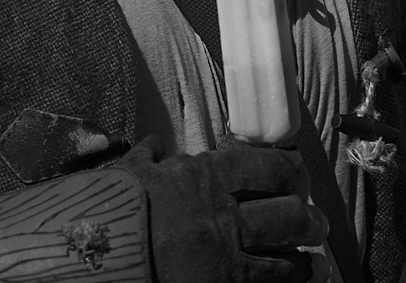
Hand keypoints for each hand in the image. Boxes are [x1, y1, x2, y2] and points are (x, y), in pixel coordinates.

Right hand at [118, 138, 329, 282]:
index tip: (297, 174)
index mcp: (206, 179)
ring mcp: (224, 260)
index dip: (291, 170)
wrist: (90, 257)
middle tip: (314, 221)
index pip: (269, 166)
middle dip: (307, 218)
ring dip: (303, 260)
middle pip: (288, 214)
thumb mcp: (130, 175)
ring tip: (312, 261)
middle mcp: (224, 217)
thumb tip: (155, 143)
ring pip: (285, 260)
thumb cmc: (109, 211)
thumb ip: (151, 159)